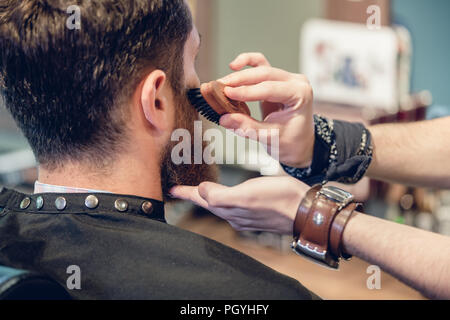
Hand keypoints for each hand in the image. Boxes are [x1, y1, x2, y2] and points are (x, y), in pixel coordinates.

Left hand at [169, 176, 308, 234]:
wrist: (305, 210)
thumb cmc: (279, 199)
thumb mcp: (247, 195)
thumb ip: (221, 195)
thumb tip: (201, 191)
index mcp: (230, 209)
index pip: (202, 200)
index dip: (186, 193)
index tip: (172, 189)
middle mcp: (235, 214)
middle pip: (209, 204)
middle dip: (194, 196)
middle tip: (180, 189)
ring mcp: (247, 215)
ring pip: (221, 205)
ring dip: (208, 198)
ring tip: (199, 191)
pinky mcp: (257, 212)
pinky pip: (234, 205)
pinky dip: (224, 198)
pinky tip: (226, 195)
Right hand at [219, 53, 314, 167]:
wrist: (299, 144)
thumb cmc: (290, 142)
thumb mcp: (270, 137)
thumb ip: (247, 127)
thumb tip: (225, 118)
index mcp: (300, 95)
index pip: (270, 89)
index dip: (247, 91)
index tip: (227, 93)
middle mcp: (295, 82)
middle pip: (265, 74)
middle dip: (240, 80)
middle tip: (220, 87)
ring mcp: (287, 78)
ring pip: (261, 68)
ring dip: (240, 74)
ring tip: (222, 82)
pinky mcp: (276, 79)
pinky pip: (261, 64)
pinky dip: (248, 61)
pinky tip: (234, 65)